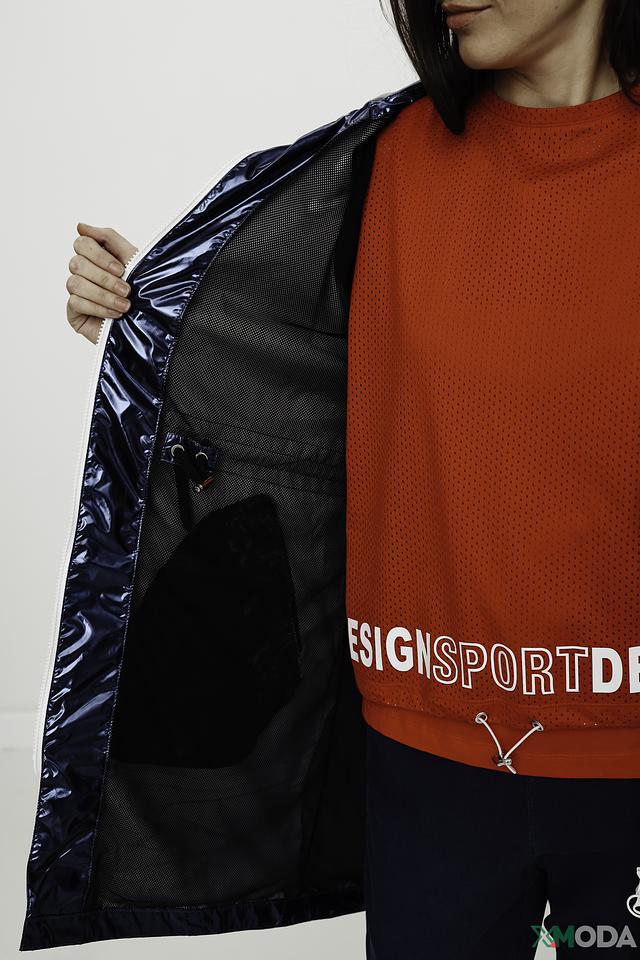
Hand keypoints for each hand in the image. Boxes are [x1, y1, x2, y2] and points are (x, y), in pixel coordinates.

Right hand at [66, 223, 138, 343]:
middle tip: (127, 290)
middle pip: (77, 263)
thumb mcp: (131, 259)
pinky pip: (75, 303)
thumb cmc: (142, 290)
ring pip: (75, 283)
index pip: (82, 243)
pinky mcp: (73, 312)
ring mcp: (76, 292)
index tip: (121, 269)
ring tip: (125, 305)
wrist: (150, 323)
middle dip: (105, 278)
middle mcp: (82, 272)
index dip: (100, 255)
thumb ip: (108, 238)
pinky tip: (115, 314)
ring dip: (103, 295)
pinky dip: (98, 307)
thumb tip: (80, 226)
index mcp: (95, 256)